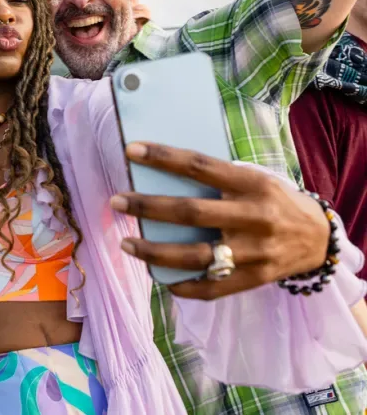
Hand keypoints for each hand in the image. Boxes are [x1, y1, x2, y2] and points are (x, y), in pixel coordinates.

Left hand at [111, 142, 329, 300]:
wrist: (321, 240)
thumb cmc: (274, 201)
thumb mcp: (255, 179)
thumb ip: (219, 179)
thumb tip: (162, 174)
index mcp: (253, 184)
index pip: (201, 167)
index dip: (165, 157)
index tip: (132, 150)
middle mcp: (254, 218)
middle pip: (191, 213)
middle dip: (148, 207)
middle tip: (116, 202)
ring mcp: (255, 252)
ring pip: (196, 256)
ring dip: (155, 251)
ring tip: (126, 242)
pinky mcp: (255, 279)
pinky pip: (213, 288)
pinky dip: (184, 286)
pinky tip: (160, 280)